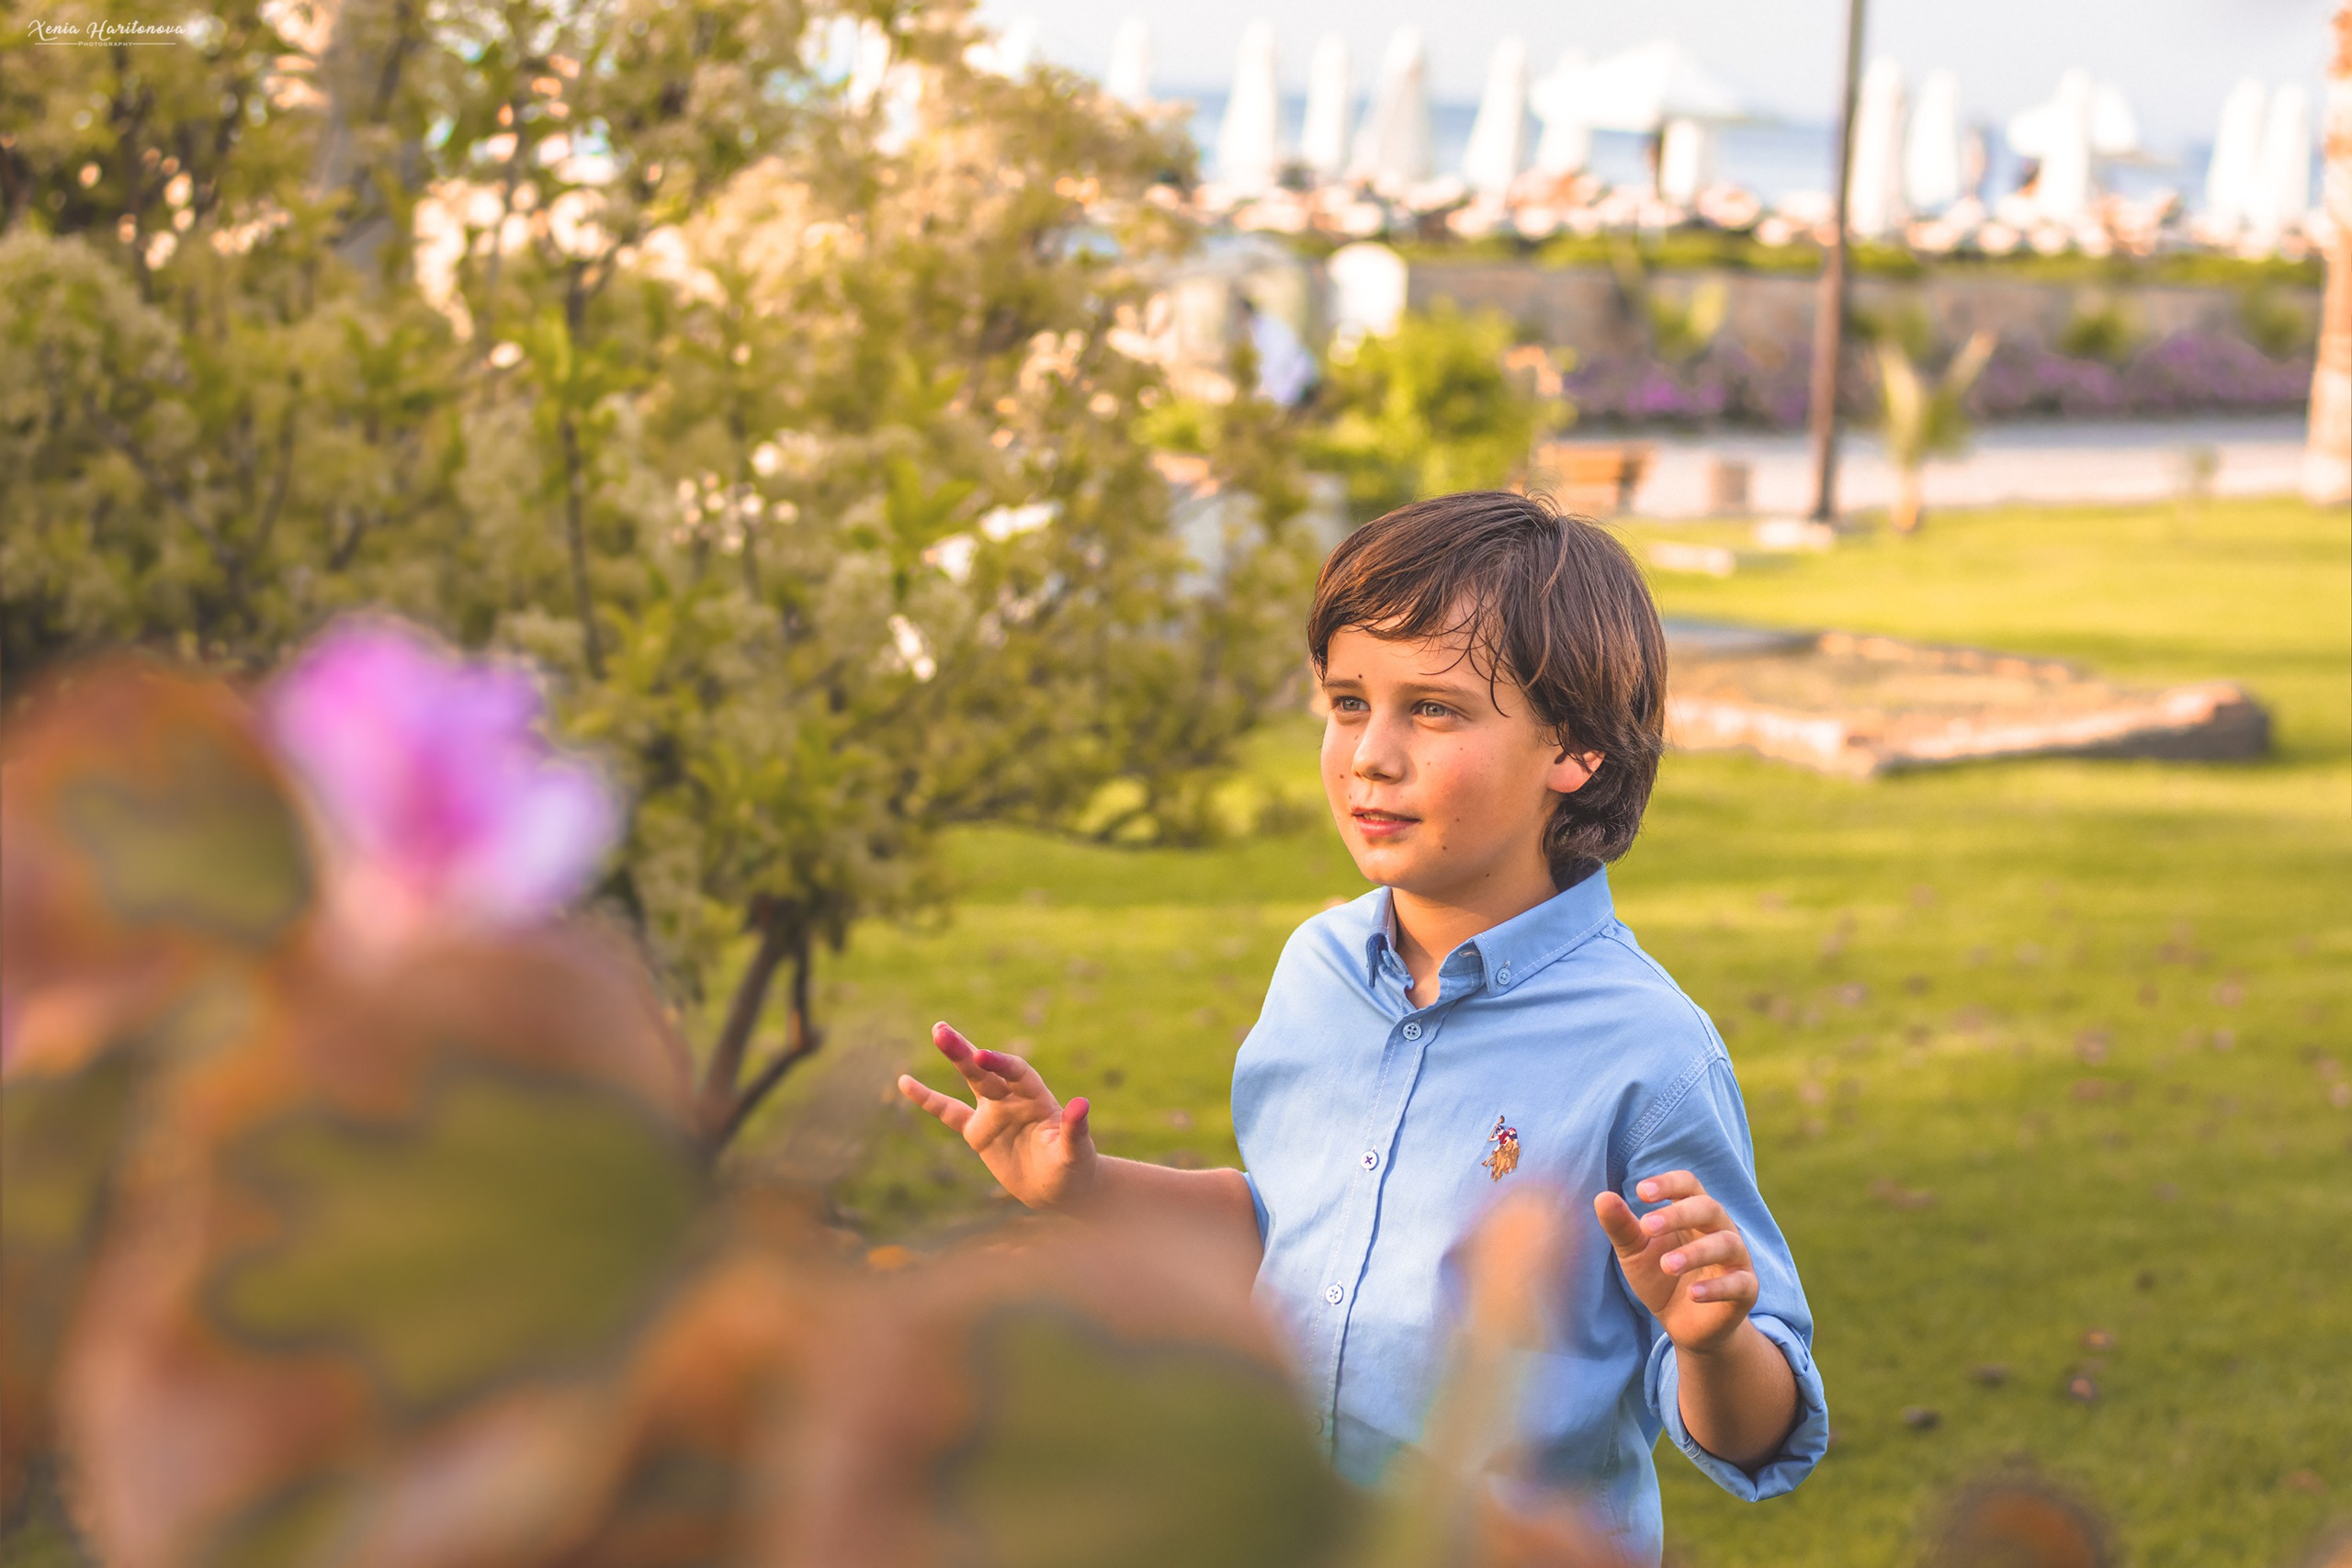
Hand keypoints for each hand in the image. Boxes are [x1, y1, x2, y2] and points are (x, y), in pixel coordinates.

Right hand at [897, 1022, 1097, 1210]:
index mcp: (1037, 1098)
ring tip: (938, 1031)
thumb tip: (1082, 1104)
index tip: (984, 1056)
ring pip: (971, 1080)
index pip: (1017, 1073)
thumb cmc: (1073, 1168)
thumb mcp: (1076, 1151)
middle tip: (941, 1029)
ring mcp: (994, 1112)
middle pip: (987, 1070)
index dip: (1001, 1064)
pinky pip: (948, 1113)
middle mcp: (1013, 1098)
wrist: (1058, 1188)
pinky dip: (928, 1099)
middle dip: (966, 1052)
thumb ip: (1074, 1129)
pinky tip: (904, 1082)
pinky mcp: (978, 1132)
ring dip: (956, 1057)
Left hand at [1594, 1171, 1758, 1354]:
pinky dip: (1717, 1287)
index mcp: (1693, 1212)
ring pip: (1726, 1243)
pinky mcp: (1746, 1289)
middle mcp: (1719, 1228)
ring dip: (1695, 1252)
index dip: (1668, 1183)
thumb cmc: (1660, 1277)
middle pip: (1709, 1208)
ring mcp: (1736, 1258)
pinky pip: (1739, 1283)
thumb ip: (1621, 1226)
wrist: (1684, 1325)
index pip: (1688, 1184)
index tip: (1641, 1192)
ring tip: (1666, 1265)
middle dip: (1678, 1215)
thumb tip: (1602, 1197)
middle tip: (1646, 1226)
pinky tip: (1693, 1293)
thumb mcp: (1635, 1252)